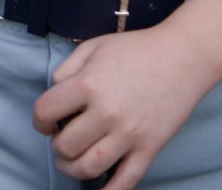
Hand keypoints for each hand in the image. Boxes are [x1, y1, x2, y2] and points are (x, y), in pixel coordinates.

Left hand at [32, 26, 209, 188]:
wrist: (181, 57)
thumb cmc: (135, 49)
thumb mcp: (93, 47)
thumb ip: (66, 69)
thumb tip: (53, 96)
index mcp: (89, 83)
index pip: (46, 111)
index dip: (40, 118)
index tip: (47, 120)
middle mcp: (107, 112)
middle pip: (65, 145)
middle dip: (57, 145)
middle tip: (62, 138)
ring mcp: (129, 134)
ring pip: (88, 168)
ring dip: (71, 168)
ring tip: (71, 160)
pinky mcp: (148, 149)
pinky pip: (124, 182)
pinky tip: (97, 188)